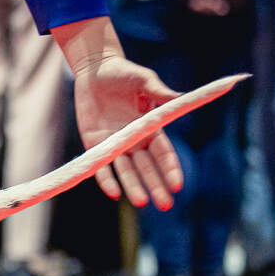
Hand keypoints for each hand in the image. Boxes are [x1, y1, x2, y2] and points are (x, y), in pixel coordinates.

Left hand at [54, 17, 181, 208]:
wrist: (96, 70)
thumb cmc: (124, 73)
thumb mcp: (144, 80)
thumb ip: (159, 91)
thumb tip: (180, 97)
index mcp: (151, 128)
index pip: (163, 153)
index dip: (170, 169)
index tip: (177, 185)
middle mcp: (134, 140)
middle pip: (147, 168)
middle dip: (156, 186)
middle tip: (165, 205)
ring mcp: (114, 144)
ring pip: (126, 171)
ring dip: (133, 187)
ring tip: (141, 203)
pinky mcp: (94, 144)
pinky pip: (101, 166)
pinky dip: (107, 179)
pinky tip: (114, 193)